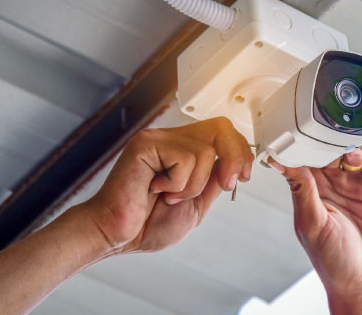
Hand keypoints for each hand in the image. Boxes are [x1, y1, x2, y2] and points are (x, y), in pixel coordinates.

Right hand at [81, 117, 253, 253]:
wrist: (119, 235)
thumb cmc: (148, 223)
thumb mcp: (196, 204)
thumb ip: (213, 181)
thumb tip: (234, 165)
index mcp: (183, 150)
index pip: (222, 132)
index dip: (241, 151)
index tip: (242, 177)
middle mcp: (171, 139)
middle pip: (220, 127)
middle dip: (234, 157)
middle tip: (225, 184)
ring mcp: (158, 139)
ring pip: (205, 151)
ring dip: (193, 186)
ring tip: (170, 196)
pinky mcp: (146, 144)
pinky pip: (185, 159)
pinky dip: (177, 184)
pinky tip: (156, 189)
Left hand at [269, 140, 361, 313]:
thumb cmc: (332, 261)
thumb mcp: (312, 224)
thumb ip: (302, 191)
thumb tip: (282, 163)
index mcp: (310, 194)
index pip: (302, 161)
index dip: (301, 145)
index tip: (298, 129)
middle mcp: (331, 188)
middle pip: (328, 152)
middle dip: (328, 141)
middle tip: (330, 135)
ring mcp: (354, 188)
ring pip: (351, 154)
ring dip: (351, 146)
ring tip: (353, 154)